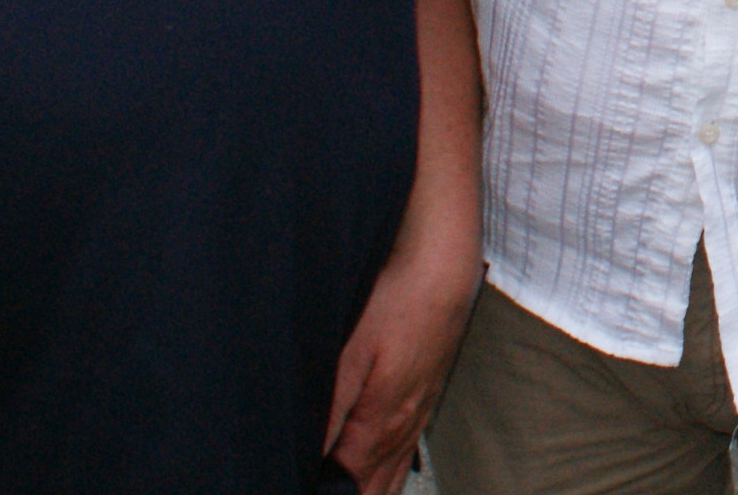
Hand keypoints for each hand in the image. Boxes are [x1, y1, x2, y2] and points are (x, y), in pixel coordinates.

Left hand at [323, 236, 482, 493]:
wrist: (445, 266)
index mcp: (381, 423)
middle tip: (318, 491)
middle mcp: (403, 428)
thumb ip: (330, 409)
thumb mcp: (353, 352)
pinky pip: (403, 455)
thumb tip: (309, 457)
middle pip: (371, 490)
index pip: (346, 486)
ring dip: (365, 493)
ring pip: (390, 477)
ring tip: (341, 492)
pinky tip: (373, 476)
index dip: (321, 492)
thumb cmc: (401, 301)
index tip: (292, 485)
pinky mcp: (423, 399)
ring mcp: (416, 415)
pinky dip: (384, 475)